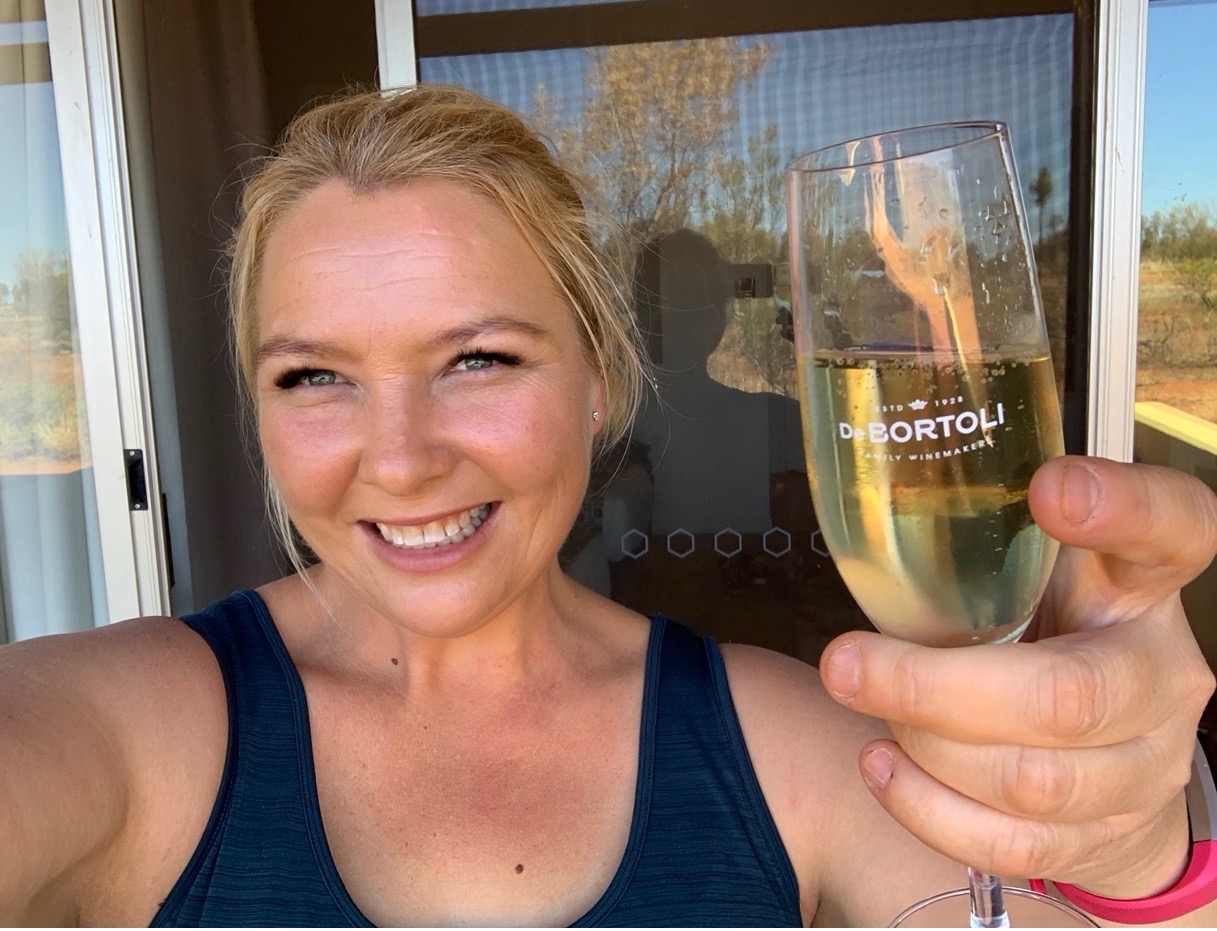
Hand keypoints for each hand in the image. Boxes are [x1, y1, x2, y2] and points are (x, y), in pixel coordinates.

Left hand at [818, 456, 1216, 896]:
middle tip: (846, 662)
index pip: (1175, 530)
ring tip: (866, 705)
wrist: (1106, 752)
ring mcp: (1145, 766)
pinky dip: (929, 809)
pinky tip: (882, 767)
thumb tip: (870, 523)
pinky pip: (1012, 845)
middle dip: (936, 689)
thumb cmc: (1044, 632)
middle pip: (1069, 697)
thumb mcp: (1029, 569)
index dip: (1124, 507)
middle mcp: (1161, 674)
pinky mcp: (1106, 837)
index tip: (1052, 487)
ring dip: (926, 747)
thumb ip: (983, 542)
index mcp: (1141, 583)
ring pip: (1034, 782)